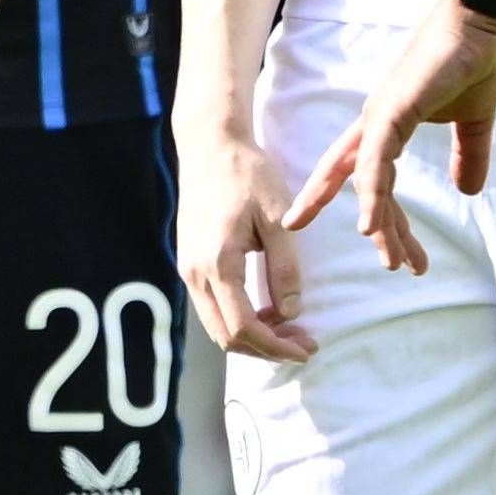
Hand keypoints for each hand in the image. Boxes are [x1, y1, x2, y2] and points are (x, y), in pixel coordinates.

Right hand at [177, 129, 314, 360]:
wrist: (210, 145)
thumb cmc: (247, 174)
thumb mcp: (277, 218)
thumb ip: (284, 269)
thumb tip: (291, 312)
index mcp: (217, 263)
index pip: (243, 328)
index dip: (276, 347)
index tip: (307, 348)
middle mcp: (195, 273)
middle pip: (226, 336)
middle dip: (266, 349)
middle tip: (304, 343)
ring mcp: (187, 269)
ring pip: (216, 325)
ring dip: (252, 336)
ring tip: (290, 329)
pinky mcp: (189, 262)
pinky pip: (212, 307)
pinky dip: (239, 319)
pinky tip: (266, 310)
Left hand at [282, 0, 495, 274]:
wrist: (479, 23)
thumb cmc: (472, 60)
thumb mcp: (472, 121)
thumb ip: (467, 156)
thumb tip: (469, 192)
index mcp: (387, 124)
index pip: (357, 169)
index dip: (343, 199)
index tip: (356, 236)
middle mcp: (375, 124)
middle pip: (361, 186)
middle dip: (378, 228)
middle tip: (393, 265)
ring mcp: (380, 118)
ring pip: (367, 183)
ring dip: (381, 224)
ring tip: (391, 260)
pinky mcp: (392, 112)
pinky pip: (375, 163)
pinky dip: (373, 195)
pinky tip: (372, 225)